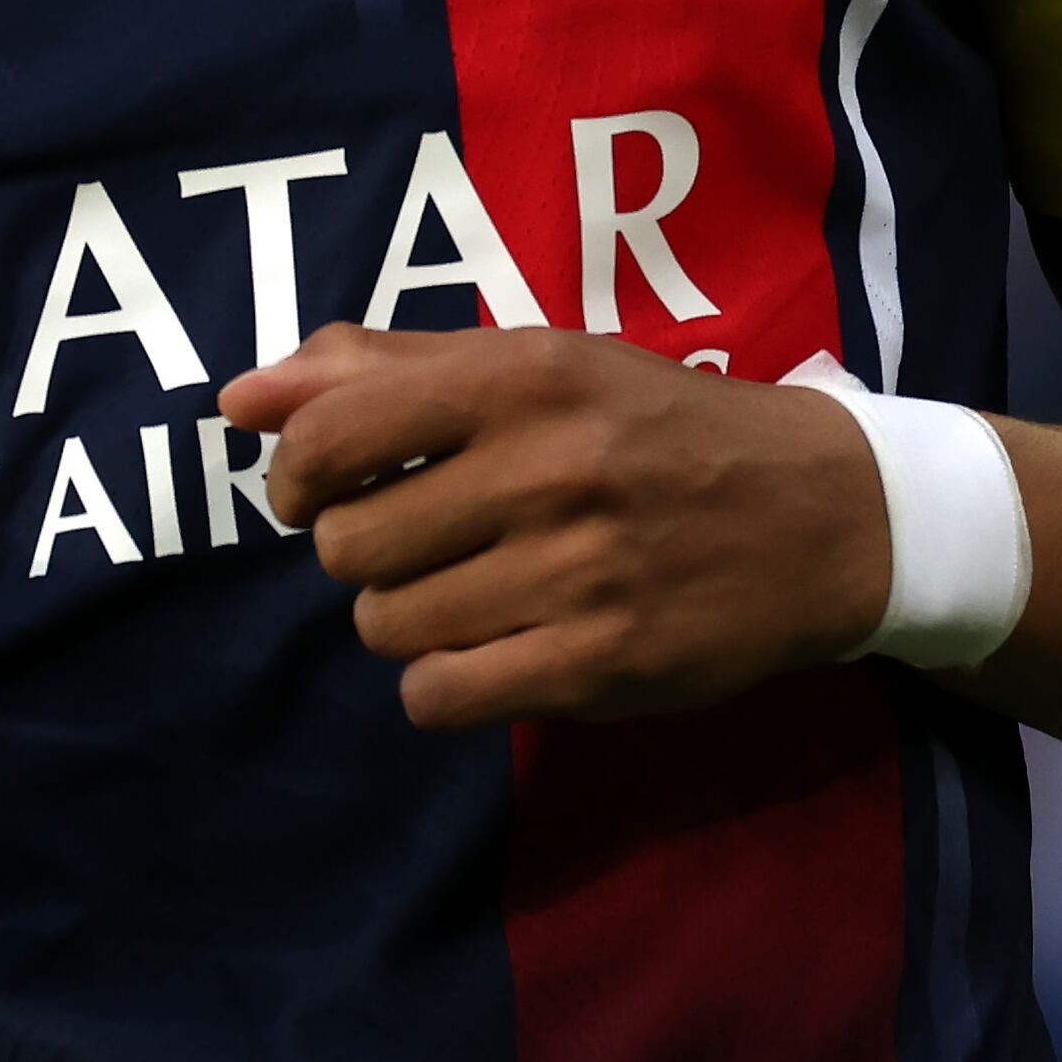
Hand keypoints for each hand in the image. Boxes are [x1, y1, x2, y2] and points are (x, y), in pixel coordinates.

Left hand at [217, 326, 889, 727]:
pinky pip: (443, 697)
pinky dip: (444, 683)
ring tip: (469, 589)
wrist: (824, 514)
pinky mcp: (604, 664)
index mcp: (520, 378)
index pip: (328, 438)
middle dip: (363, 551)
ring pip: (388, 627)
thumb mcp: (529, 365)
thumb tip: (237, 400)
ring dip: (407, 617)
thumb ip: (375, 371)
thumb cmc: (650, 425)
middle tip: (422, 541)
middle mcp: (548, 469)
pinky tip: (491, 648)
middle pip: (349, 546)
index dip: (294, 479)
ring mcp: (579, 573)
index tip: (316, 493)